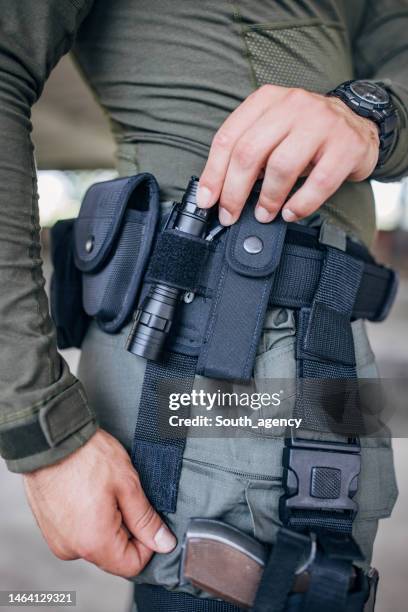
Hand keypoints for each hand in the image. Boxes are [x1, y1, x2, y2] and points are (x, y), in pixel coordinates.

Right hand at [23, 429, 175, 577]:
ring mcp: (57, 539)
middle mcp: (71, 549)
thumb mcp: (128, 485)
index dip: (147, 542)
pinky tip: (88, 492)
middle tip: (123, 495)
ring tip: (103, 491)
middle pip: (113, 555)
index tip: (146, 516)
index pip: (132, 565)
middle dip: (125, 529)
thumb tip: (163, 544)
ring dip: (107, 522)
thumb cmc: (87, 456)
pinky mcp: (49, 528)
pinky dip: (88, 518)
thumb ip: (146, 520)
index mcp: (94, 543)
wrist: (51, 438)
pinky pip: (78, 533)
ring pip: (96, 543)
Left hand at [198, 85, 379, 224]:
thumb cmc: (307, 136)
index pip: (228, 137)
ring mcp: (322, 123)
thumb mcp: (274, 132)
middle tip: (230, 215)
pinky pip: (319, 182)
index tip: (207, 201)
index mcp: (267, 100)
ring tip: (264, 215)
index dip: (213, 173)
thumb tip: (221, 193)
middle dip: (234, 192)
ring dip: (268, 198)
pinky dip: (301, 204)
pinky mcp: (346, 145)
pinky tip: (290, 212)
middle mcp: (293, 105)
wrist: (359, 126)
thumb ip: (249, 153)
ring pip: (282, 166)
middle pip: (250, 153)